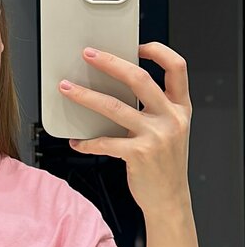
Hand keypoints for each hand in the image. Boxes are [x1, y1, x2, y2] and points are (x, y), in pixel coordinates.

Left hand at [57, 42, 192, 215]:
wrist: (171, 200)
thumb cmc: (165, 164)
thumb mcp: (170, 130)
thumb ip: (154, 109)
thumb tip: (117, 86)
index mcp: (180, 108)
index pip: (177, 67)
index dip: (158, 51)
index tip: (137, 45)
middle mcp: (171, 118)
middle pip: (139, 79)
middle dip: (110, 62)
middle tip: (88, 54)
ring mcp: (156, 136)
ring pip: (114, 107)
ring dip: (86, 95)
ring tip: (67, 88)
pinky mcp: (139, 155)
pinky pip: (105, 142)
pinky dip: (86, 141)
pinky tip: (76, 141)